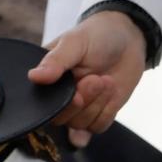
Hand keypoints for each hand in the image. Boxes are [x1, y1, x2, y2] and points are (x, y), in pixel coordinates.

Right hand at [29, 11, 149, 147]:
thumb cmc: (96, 35)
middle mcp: (58, 96)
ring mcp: (78, 107)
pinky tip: (111, 92)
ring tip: (106, 80)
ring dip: (97, 105)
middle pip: (60, 118)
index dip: (57, 106)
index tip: (76, 95)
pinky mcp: (96, 114)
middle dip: (82, 101)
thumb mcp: (75, 42)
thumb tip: (33, 77)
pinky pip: (97, 127)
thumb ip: (55, 61)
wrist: (127, 39)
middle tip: (96, 79)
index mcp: (46, 77)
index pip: (40, 104)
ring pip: (80, 124)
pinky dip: (107, 112)